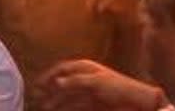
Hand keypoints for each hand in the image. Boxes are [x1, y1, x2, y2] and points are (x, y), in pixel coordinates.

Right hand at [33, 60, 165, 110]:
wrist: (139, 104)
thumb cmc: (119, 87)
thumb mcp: (96, 82)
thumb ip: (75, 82)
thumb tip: (56, 82)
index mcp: (86, 68)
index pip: (63, 69)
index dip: (49, 75)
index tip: (36, 84)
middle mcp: (86, 79)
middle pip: (63, 84)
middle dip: (50, 91)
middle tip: (36, 100)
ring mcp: (89, 93)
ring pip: (68, 98)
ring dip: (56, 103)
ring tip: (45, 109)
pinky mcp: (94, 106)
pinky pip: (76, 108)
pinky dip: (67, 110)